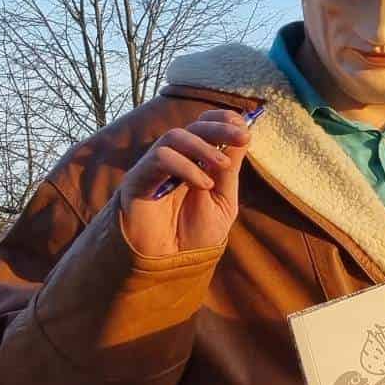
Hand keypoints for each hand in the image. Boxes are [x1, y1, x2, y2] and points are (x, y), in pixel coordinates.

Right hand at [116, 110, 251, 258]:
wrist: (170, 263)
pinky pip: (160, 158)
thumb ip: (229, 172)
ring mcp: (155, 167)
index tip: (245, 128)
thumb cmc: (194, 234)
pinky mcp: (139, 179)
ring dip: (203, 147)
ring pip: (174, 137)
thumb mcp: (223, 202)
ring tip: (222, 167)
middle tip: (241, 136)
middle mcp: (174, 160)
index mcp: (195, 162)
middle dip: (219, 128)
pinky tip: (203, 184)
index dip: (223, 121)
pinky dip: (186, 166)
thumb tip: (242, 136)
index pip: (205, 128)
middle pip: (192, 127)